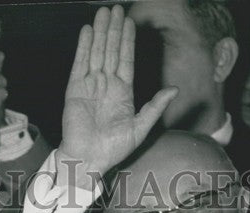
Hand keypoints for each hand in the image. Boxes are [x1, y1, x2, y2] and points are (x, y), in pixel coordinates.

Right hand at [60, 6, 177, 180]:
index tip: (130, 21)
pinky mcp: (75, 90)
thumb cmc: (114, 150)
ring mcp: (90, 86)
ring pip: (97, 53)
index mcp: (122, 93)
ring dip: (100, 32)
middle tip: (115, 8)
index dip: (128, 40)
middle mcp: (106, 86)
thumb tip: (174, 89)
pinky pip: (80, 64)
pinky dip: (84, 47)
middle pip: (111, 51)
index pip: (126, 60)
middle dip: (114, 30)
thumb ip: (155, 106)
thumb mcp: (141, 128)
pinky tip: (88, 31)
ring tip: (103, 13)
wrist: (89, 161)